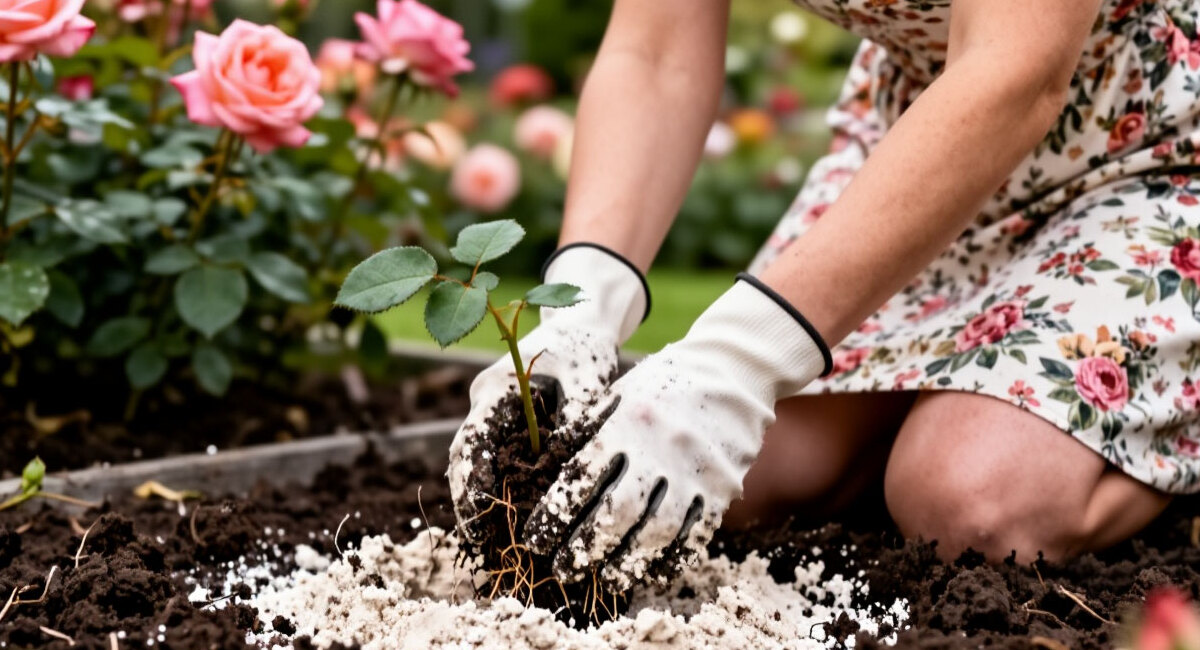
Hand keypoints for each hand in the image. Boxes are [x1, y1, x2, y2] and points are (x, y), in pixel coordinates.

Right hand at [448, 244, 648, 543]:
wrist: (582, 321)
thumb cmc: (586, 347)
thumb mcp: (588, 382)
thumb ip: (576, 422)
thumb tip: (568, 471)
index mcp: (497, 387)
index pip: (471, 441)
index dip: (470, 482)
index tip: (479, 516)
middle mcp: (485, 399)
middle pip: (463, 456)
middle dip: (468, 499)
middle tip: (480, 541)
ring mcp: (491, 409)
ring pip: (474, 459)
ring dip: (479, 496)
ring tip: (491, 538)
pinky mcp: (504, 419)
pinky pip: (493, 456)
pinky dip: (497, 484)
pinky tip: (510, 514)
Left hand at [523, 274, 830, 588]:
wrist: (731, 370)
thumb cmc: (663, 383)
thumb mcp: (618, 396)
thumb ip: (586, 432)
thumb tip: (545, 471)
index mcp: (627, 423)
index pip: (582, 478)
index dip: (556, 514)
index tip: (537, 538)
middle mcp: (660, 449)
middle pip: (618, 512)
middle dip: (585, 547)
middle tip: (563, 569)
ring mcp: (695, 471)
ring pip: (657, 531)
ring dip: (627, 561)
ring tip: (605, 578)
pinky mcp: (723, 487)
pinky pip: (696, 533)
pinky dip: (670, 557)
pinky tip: (650, 570)